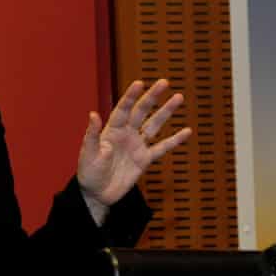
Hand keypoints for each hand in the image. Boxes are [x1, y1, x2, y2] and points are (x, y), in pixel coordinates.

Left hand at [77, 79, 190, 205]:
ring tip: (178, 98)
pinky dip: (174, 140)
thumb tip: (93, 114)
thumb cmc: (88, 173)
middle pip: (141, 112)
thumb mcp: (88, 154)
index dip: (131, 96)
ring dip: (166, 112)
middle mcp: (126, 134)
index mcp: (111, 130)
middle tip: (165, 82)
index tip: (140, 83)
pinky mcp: (144, 160)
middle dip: (152, 97)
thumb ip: (92, 136)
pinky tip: (187, 131)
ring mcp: (136, 146)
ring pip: (154, 125)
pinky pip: (162, 148)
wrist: (97, 194)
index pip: (122, 109)